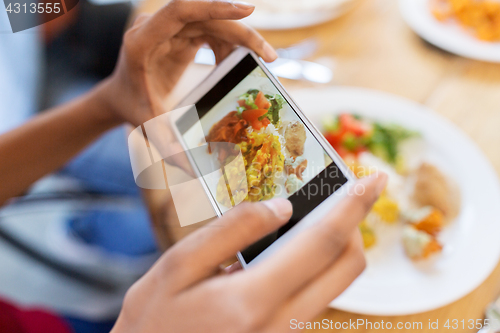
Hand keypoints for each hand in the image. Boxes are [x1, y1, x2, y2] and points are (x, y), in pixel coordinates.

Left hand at [96, 0, 276, 169]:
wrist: (119, 96)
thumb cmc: (132, 109)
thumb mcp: (148, 128)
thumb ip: (167, 148)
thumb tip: (194, 171)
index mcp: (143, 41)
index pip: (180, 11)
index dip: (214, 7)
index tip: (247, 11)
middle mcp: (155, 27)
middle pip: (205, 17)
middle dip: (241, 33)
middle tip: (268, 55)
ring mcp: (168, 27)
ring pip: (212, 22)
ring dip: (237, 41)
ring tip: (254, 63)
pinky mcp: (179, 32)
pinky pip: (210, 30)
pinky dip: (227, 45)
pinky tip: (233, 64)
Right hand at [111, 173, 386, 332]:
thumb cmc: (152, 322)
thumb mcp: (176, 267)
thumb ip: (231, 231)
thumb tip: (281, 207)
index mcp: (253, 301)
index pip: (322, 243)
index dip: (353, 206)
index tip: (375, 178)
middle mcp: (282, 325)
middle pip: (346, 268)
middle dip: (354, 224)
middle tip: (338, 194)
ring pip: (335, 284)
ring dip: (335, 245)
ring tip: (310, 215)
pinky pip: (316, 298)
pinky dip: (316, 267)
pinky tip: (290, 248)